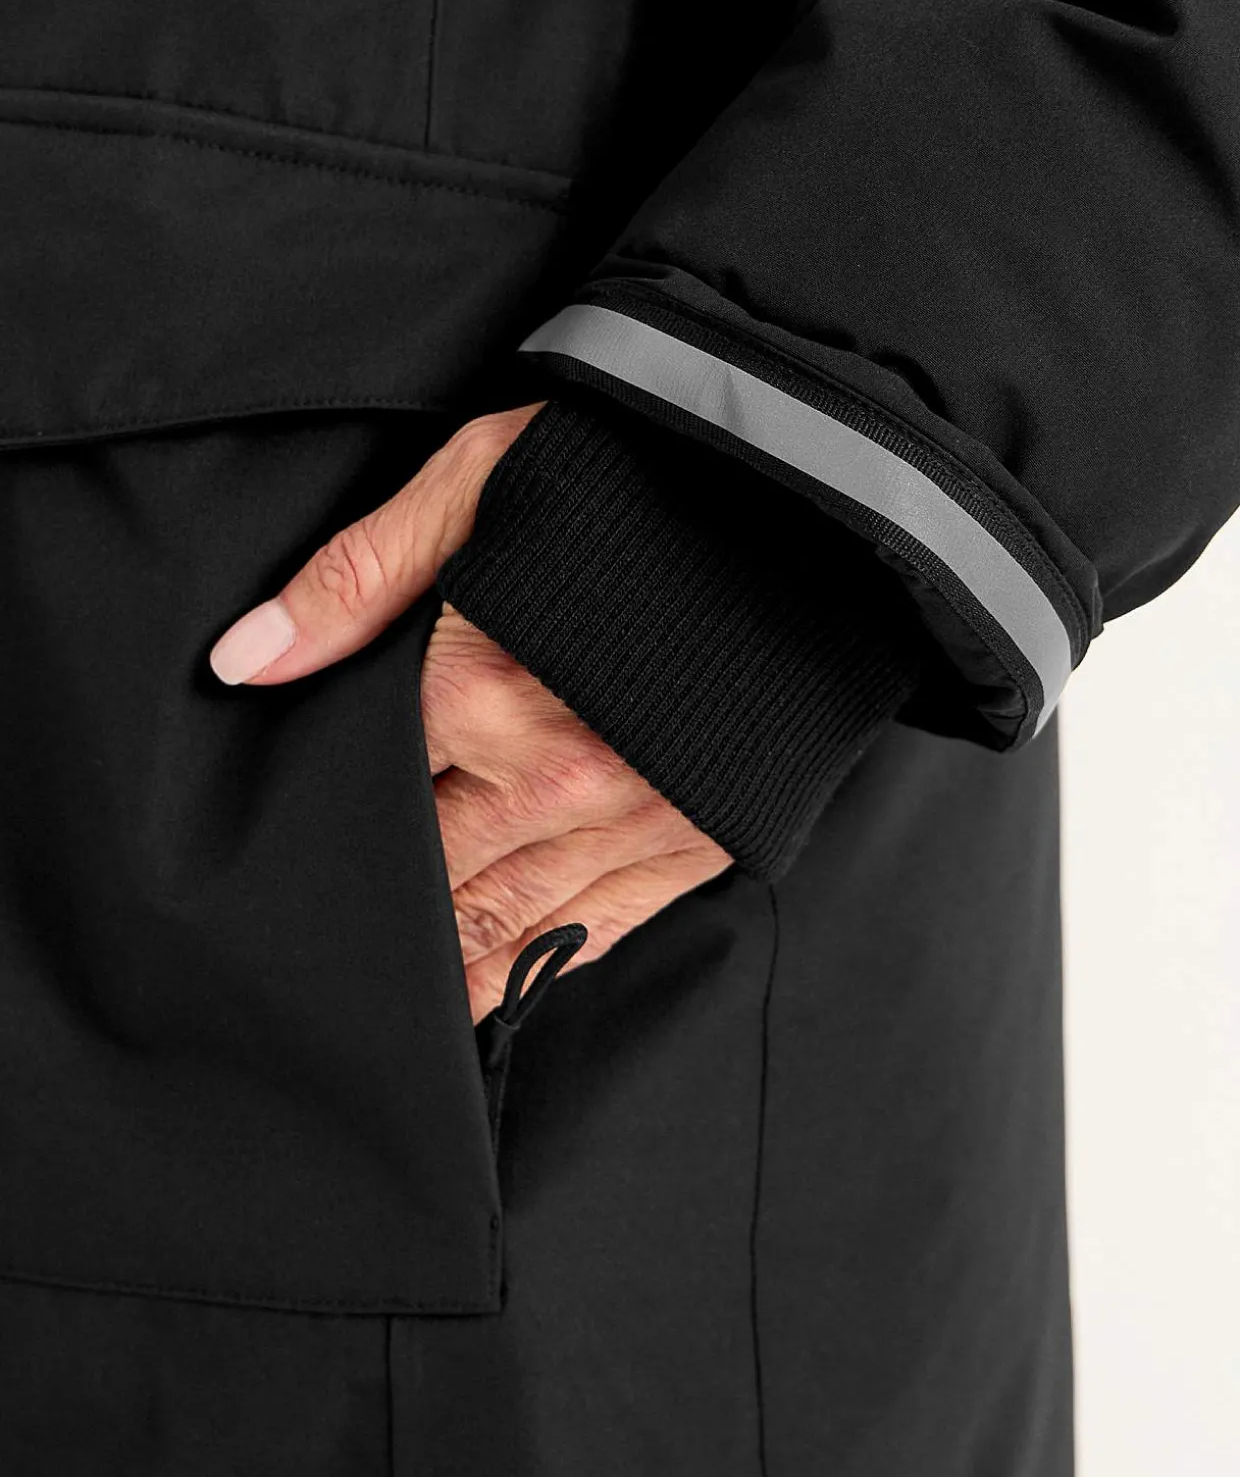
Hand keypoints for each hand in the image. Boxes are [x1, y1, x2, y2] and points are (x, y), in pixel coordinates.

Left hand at [209, 404, 732, 1020]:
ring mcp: (632, 818)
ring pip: (503, 925)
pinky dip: (534, 966)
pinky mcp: (694, 839)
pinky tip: (493, 989)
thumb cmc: (634, 477)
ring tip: (385, 1000)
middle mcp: (554, 774)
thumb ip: (358, 577)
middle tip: (320, 938)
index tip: (281, 846)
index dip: (322, 812)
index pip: (367, 787)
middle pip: (427, 871)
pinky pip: (594, 932)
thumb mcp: (480, 482)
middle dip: (374, 903)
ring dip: (441, 963)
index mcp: (485, 688)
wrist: (806, 503)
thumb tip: (245, 660)